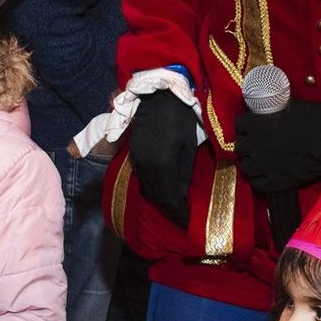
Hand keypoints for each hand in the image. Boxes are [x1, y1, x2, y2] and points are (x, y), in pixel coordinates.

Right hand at [127, 90, 197, 225]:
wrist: (157, 97)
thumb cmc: (179, 118)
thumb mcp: (187, 146)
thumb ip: (183, 174)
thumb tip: (181, 198)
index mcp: (161, 166)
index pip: (168, 199)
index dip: (177, 213)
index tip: (187, 223)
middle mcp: (145, 168)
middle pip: (156, 197)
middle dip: (169, 210)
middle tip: (182, 219)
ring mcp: (136, 162)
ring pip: (148, 190)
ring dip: (160, 201)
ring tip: (174, 208)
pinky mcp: (133, 156)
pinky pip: (143, 180)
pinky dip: (153, 189)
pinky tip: (162, 191)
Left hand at [233, 98, 320, 194]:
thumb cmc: (316, 119)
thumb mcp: (289, 108)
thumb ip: (273, 113)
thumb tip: (268, 113)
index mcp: (257, 125)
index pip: (239, 125)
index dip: (246, 125)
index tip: (252, 126)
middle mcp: (256, 146)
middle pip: (240, 147)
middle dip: (248, 144)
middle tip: (258, 143)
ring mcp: (265, 166)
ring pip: (246, 166)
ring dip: (252, 162)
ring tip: (262, 159)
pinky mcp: (275, 182)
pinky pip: (258, 184)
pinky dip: (260, 179)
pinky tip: (267, 174)